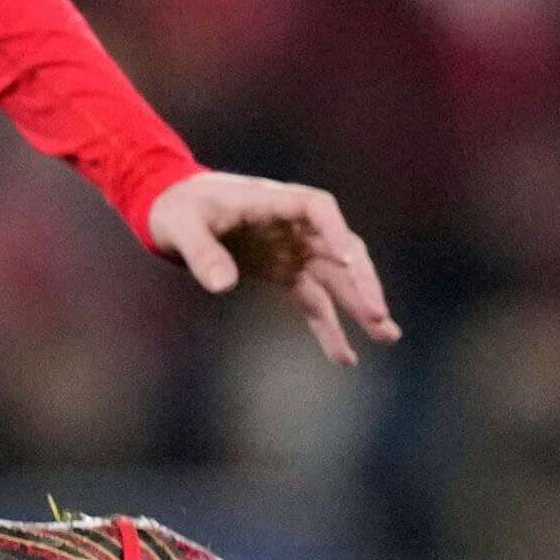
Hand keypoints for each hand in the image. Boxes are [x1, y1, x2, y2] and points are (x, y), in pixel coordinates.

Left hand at [144, 169, 396, 366]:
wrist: (172, 210)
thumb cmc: (178, 209)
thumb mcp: (182, 227)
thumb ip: (202, 253)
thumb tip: (222, 285)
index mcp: (274, 201)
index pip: (319, 209)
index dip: (336, 233)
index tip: (350, 259)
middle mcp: (294, 225)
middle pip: (341, 250)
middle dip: (361, 283)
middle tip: (378, 315)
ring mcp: (294, 249)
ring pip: (337, 280)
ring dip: (360, 308)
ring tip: (386, 337)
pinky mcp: (286, 271)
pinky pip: (314, 301)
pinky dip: (328, 327)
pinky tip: (345, 358)